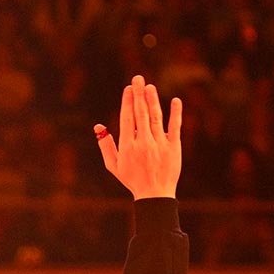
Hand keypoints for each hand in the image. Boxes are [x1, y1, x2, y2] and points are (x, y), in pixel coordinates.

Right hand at [94, 76, 181, 199]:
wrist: (155, 195)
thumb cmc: (132, 179)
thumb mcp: (114, 165)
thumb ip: (105, 145)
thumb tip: (98, 126)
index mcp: (128, 147)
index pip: (127, 119)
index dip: (127, 102)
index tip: (128, 89)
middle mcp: (143, 143)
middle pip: (140, 114)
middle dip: (138, 95)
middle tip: (138, 78)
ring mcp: (159, 144)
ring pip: (155, 118)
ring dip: (153, 100)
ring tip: (150, 87)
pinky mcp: (174, 147)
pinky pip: (175, 127)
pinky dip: (175, 113)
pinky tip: (175, 100)